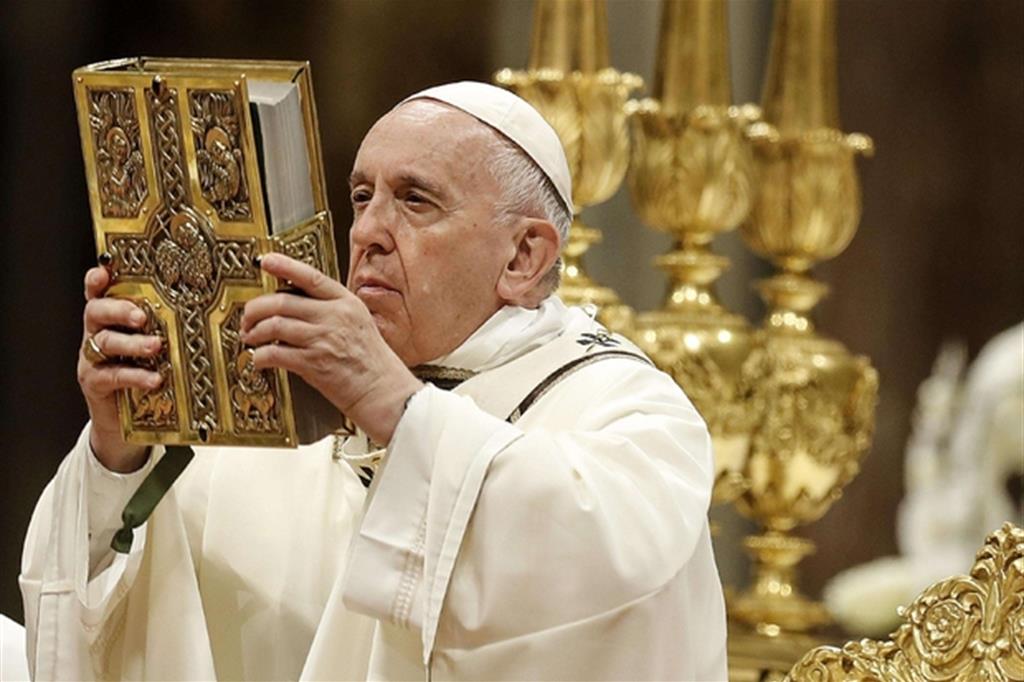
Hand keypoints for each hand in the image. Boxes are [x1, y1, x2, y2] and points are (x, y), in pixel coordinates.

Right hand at [78, 266, 161, 471]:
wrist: (123, 420)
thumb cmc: (144, 371)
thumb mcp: (154, 343)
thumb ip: (165, 325)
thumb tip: (204, 305)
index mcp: (111, 318)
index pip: (98, 293)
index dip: (96, 282)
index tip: (103, 271)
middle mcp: (97, 333)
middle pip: (96, 311)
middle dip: (119, 309)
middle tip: (141, 316)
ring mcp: (92, 358)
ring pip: (104, 342)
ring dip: (131, 343)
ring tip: (155, 346)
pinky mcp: (95, 383)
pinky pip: (112, 375)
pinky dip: (134, 375)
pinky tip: (154, 378)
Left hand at [241, 254, 421, 444]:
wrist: (382, 391)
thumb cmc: (372, 362)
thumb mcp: (358, 323)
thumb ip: (330, 310)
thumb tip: (295, 304)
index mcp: (346, 303)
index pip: (310, 277)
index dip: (284, 266)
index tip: (266, 261)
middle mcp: (334, 317)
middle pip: (281, 301)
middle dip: (255, 309)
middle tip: (248, 317)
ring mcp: (323, 339)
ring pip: (273, 325)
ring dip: (254, 332)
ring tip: (250, 338)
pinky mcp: (313, 363)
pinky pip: (274, 353)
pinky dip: (260, 356)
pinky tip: (259, 359)